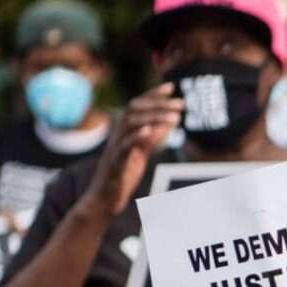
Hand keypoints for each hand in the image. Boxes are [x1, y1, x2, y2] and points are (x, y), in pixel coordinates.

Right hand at [75, 83, 181, 223]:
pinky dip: (136, 136)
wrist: (104, 199)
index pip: (137, 106)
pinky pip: (124, 146)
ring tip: (175, 116)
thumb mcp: (140, 153)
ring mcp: (115, 148)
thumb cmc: (122, 175)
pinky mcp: (115, 163)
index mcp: (124, 132)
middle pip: (135, 110)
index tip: (170, 87)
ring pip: (131, 124)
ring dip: (154, 117)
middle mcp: (118, 135)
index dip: (152, 94)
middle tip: (182, 103)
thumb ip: (151, 138)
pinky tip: (149, 130)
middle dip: (159, 104)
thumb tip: (168, 122)